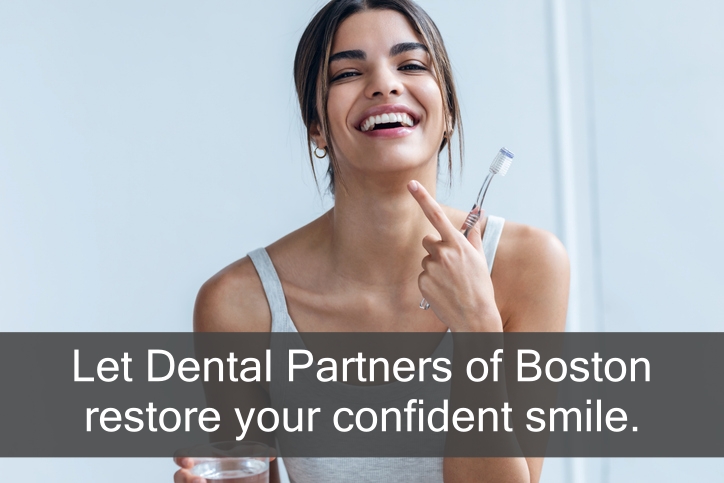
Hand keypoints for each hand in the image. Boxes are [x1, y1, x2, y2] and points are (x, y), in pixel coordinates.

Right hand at [173, 451, 276, 482]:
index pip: (184, 457)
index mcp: (203, 462)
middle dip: (185, 479)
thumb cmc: (234, 470)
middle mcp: (195, 477)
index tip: (186, 461)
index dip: (181, 457)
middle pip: (180, 478)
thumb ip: (257, 455)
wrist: (236, 482)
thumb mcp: (245, 461)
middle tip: (200, 481)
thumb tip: (272, 453)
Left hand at [407, 180, 501, 331]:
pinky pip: (423, 274)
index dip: (423, 198)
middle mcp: (442, 253)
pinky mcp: (423, 282)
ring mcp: (431, 268)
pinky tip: (444, 289)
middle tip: (452, 264)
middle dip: (437, 248)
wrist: (474, 316)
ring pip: (427, 259)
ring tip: (451, 280)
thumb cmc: (480, 286)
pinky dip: (431, 281)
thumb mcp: (480, 257)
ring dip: (436, 266)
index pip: (437, 215)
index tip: (411, 184)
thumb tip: (478, 215)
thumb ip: (474, 234)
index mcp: (458, 244)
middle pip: (428, 240)